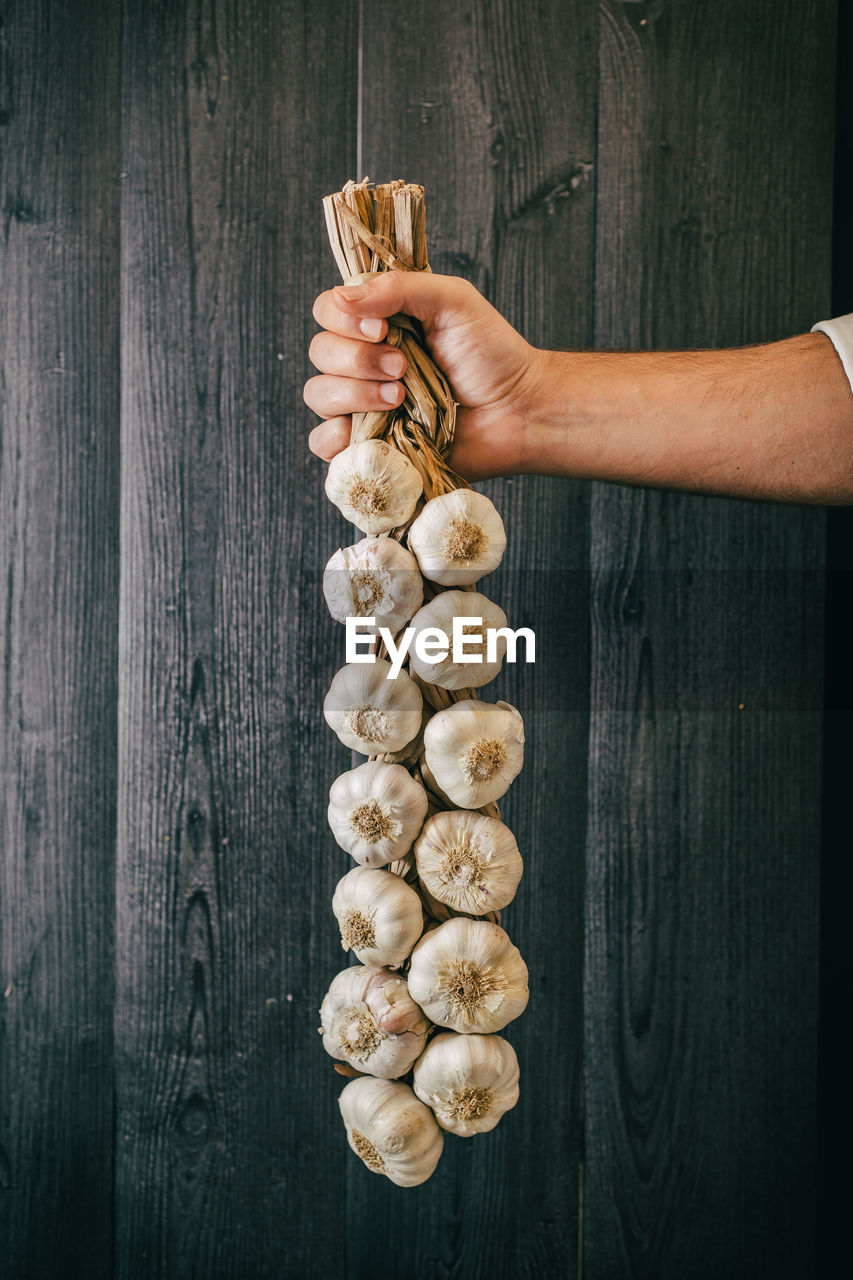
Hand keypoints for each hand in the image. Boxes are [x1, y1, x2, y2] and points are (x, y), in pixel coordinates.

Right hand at [303, 272, 546, 478]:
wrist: (517, 412)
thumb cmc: (492, 354)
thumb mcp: (452, 301)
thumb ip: (399, 287)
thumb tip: (341, 297)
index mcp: (379, 323)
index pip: (329, 310)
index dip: (344, 319)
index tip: (382, 329)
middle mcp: (365, 361)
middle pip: (320, 352)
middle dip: (358, 359)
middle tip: (403, 367)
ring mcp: (365, 404)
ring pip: (319, 394)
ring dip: (355, 394)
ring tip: (401, 399)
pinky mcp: (371, 444)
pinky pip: (324, 443)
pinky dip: (335, 438)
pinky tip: (369, 431)